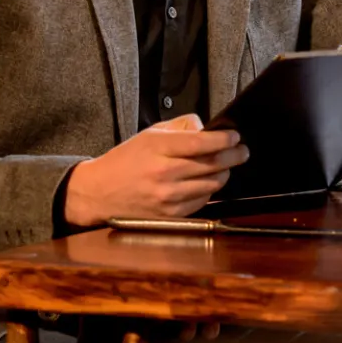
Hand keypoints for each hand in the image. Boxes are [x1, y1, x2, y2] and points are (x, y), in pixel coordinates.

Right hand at [62, 114, 248, 225]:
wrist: (99, 193)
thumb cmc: (126, 160)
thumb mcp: (149, 134)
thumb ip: (180, 127)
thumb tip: (207, 128)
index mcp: (158, 148)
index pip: (201, 143)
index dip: (224, 139)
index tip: (235, 136)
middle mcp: (164, 173)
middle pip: (212, 164)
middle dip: (234, 156)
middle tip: (242, 151)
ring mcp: (168, 197)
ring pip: (212, 184)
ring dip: (224, 174)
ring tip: (226, 166)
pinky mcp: (170, 215)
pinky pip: (201, 201)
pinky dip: (209, 191)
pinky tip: (207, 183)